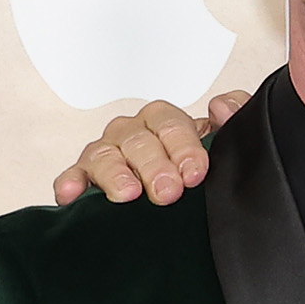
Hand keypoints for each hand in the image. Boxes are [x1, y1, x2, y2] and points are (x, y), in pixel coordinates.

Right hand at [52, 90, 248, 207]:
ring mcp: (107, 154)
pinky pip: (72, 176)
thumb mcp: (222, 141)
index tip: (195, 173)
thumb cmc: (194, 165)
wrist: (179, 195)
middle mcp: (132, 133)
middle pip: (137, 141)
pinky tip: (72, 193)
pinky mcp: (85, 178)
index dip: (183, 147)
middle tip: (168, 191)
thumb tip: (224, 108)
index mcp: (163, 122)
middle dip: (154, 166)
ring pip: (104, 156)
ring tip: (128, 194)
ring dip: (115, 174)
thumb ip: (234, 115)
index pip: (170, 124)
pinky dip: (70, 183)